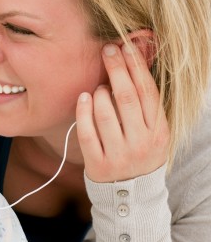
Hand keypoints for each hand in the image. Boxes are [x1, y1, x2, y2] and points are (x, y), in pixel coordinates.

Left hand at [76, 43, 169, 181]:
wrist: (131, 195)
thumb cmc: (140, 152)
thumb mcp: (152, 132)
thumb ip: (144, 105)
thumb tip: (133, 64)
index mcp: (159, 132)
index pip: (148, 93)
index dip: (136, 67)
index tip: (125, 46)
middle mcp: (141, 143)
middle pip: (126, 98)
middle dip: (116, 69)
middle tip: (107, 50)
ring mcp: (119, 154)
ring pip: (105, 114)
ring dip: (98, 93)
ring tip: (98, 87)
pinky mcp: (98, 164)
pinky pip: (86, 132)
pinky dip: (83, 112)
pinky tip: (83, 98)